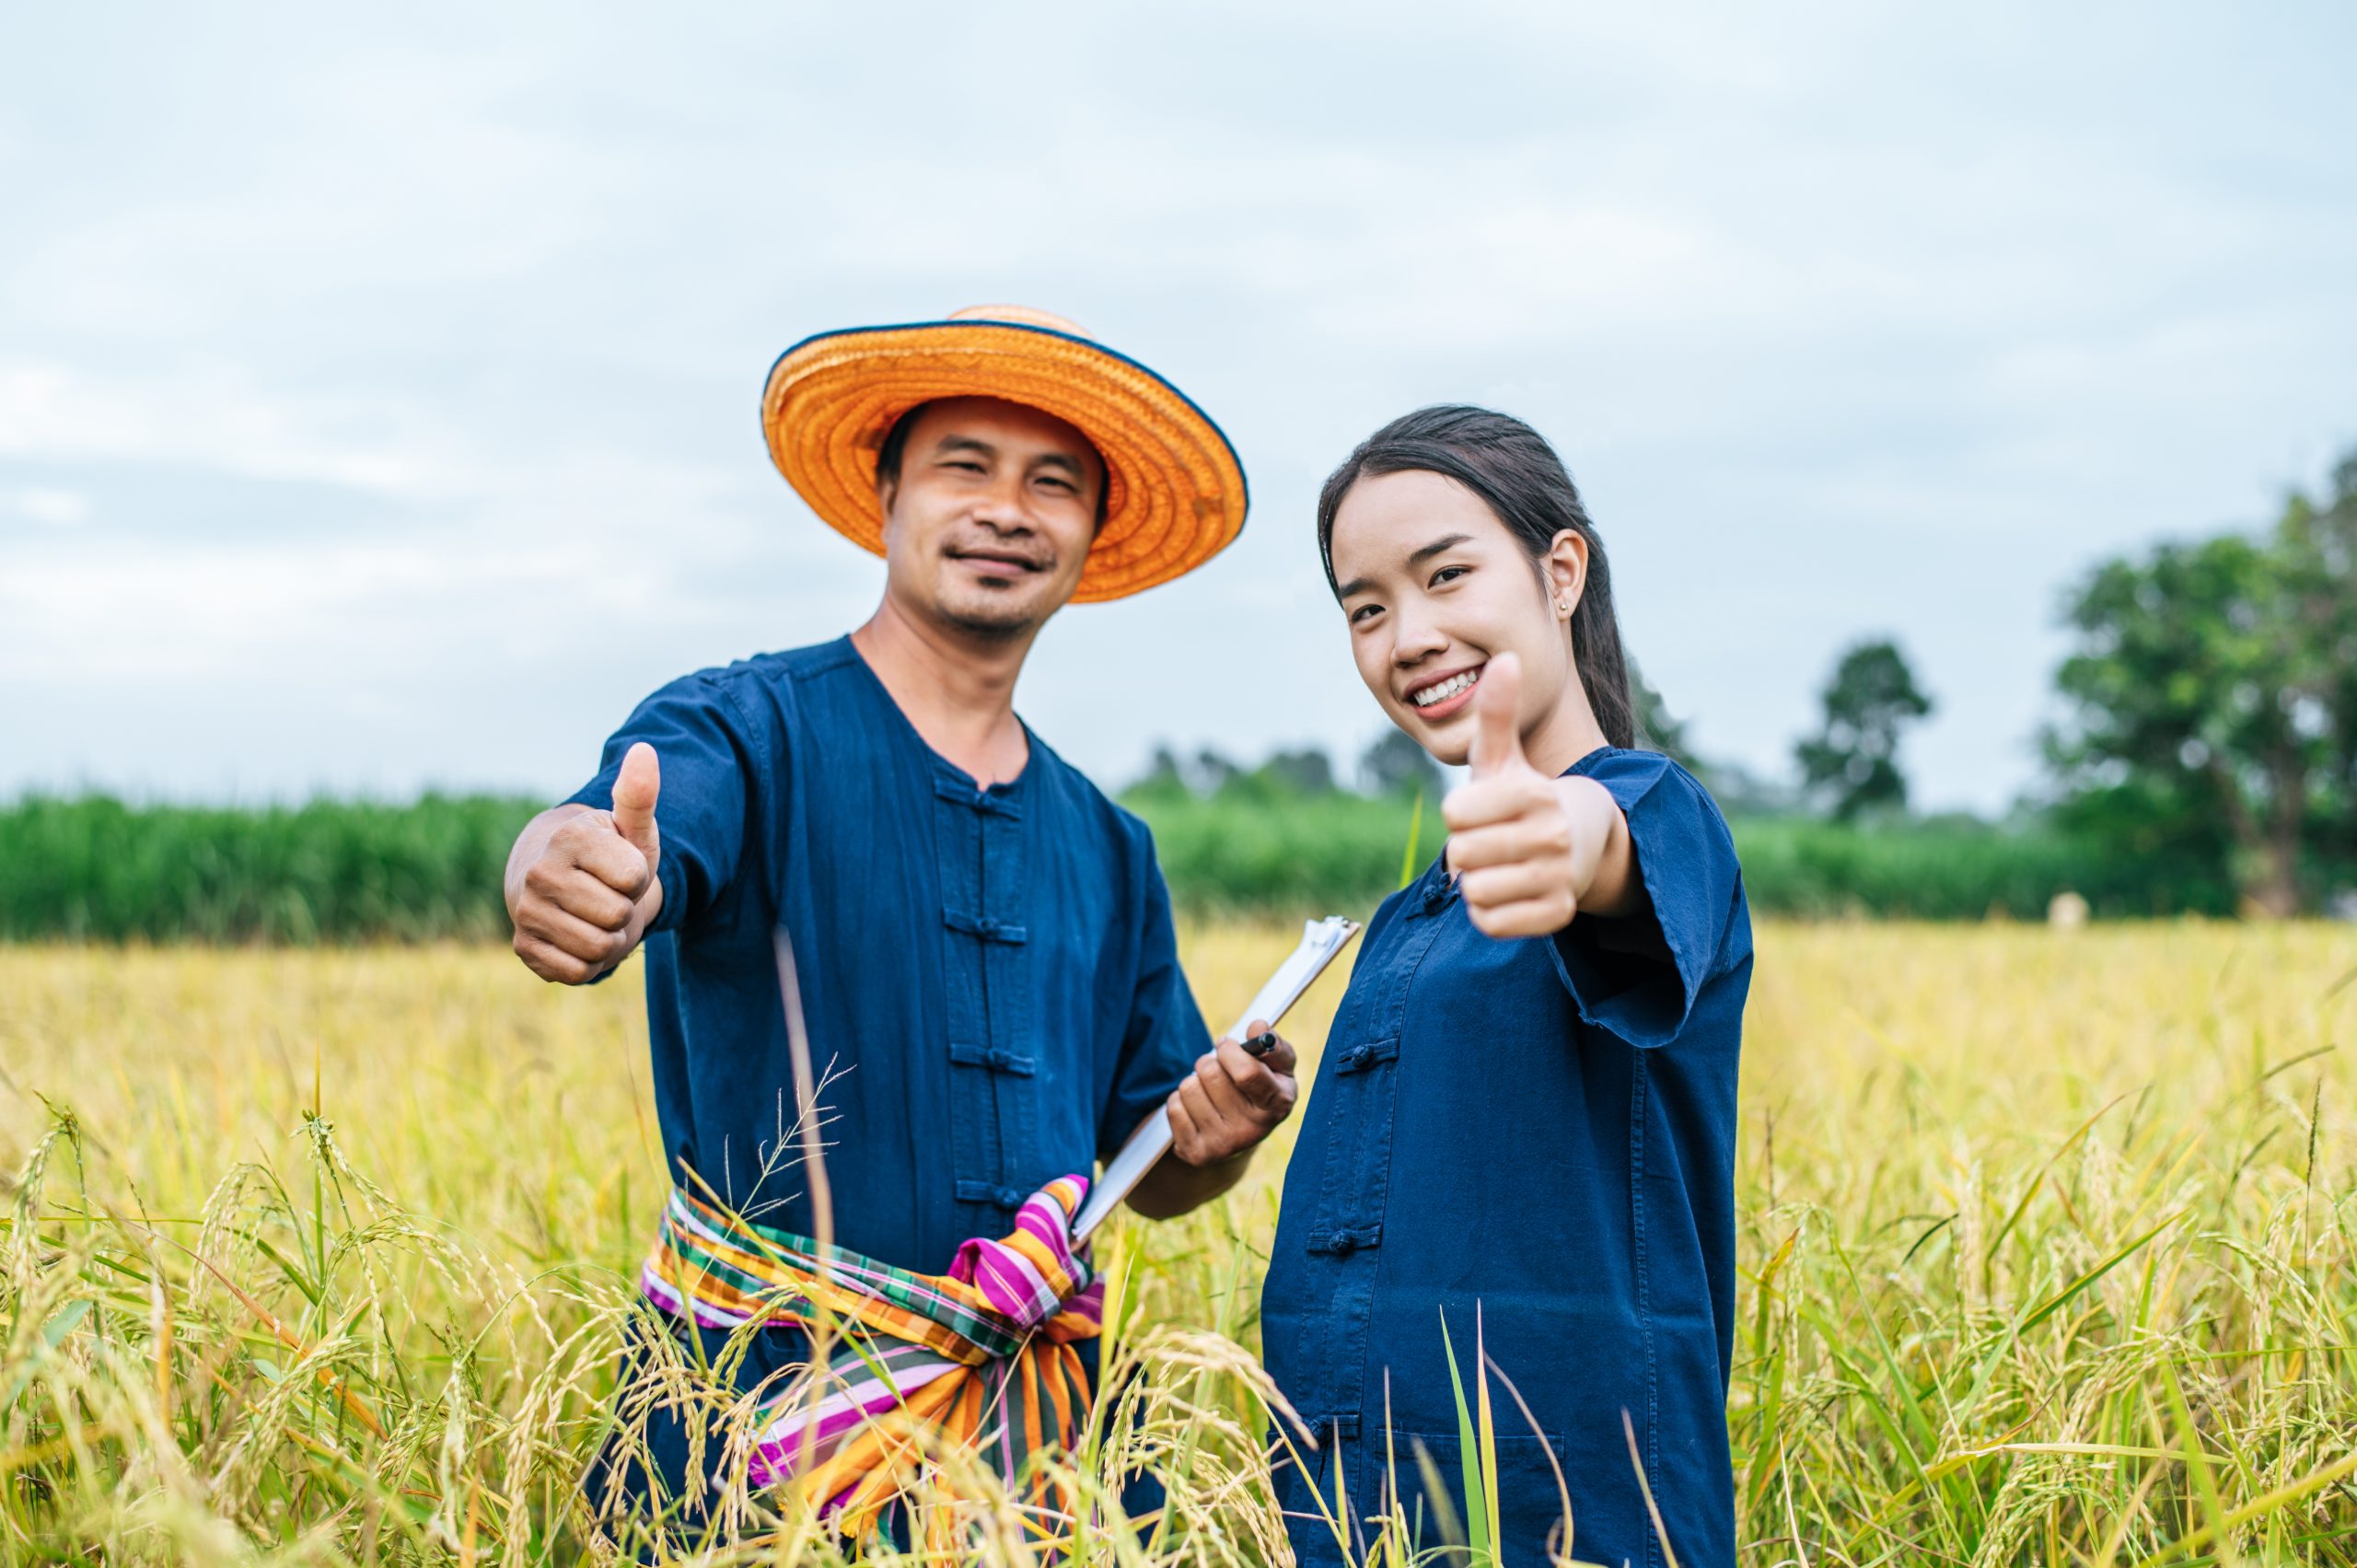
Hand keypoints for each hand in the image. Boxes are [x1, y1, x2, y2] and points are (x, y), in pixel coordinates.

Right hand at [508, 742, 663, 983]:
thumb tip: (644, 750)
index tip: (620, 869)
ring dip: (610, 939)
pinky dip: (589, 963)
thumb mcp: (630, 829)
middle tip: (608, 895)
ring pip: (599, 948)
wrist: (563, 884)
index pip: (635, 878)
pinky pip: (577, 972)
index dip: (638, 880)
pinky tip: (578, 938)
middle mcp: (539, 873)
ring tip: (596, 917)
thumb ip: (639, 796)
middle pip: (618, 916)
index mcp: (569, 838)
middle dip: (625, 911)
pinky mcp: (524, 948)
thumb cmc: (608, 855)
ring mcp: (527, 912)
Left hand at [1165, 1017, 1298, 1166]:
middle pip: (1210, 1074)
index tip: (1226, 1045)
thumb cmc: (1262, 1088)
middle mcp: (1251, 1131)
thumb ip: (1273, 1044)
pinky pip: (1173, 1106)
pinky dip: (1181, 1099)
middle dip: (1210, 1061)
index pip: (1246, 1073)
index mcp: (1277, 1105)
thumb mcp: (1279, 1066)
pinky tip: (1198, 1107)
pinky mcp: (1196, 1153)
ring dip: (1195, 1080)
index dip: (1230, 1051)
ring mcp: (1223, 1145)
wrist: (1244, 1133)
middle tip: (1218, 1069)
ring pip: (1188, 1087)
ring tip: (1209, 1090)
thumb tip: (1257, 1028)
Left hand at [1442, 653, 1608, 937]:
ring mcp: (1558, 878)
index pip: (1455, 813)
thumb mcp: (1507, 757)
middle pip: (1462, 855)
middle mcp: (1552, 836)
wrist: (1583, 841)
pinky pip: (1491, 922)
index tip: (1482, 810)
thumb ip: (1498, 713)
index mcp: (1534, 794)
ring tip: (1499, 865)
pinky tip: (1508, 891)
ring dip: (1476, 881)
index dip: (1459, 813)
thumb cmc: (1526, 797)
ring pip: (1475, 891)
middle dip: (1465, 849)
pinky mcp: (1557, 915)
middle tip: (1489, 840)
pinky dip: (1489, 911)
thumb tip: (1505, 657)